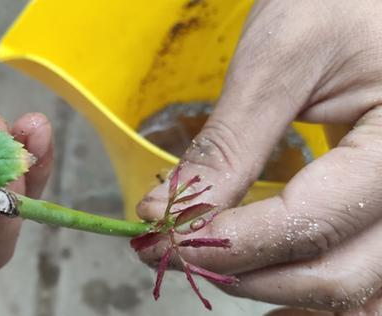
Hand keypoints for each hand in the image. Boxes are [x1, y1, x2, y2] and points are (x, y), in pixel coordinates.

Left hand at [137, 0, 381, 313]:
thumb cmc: (339, 1)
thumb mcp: (280, 59)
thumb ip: (231, 144)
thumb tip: (169, 213)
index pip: (311, 223)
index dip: (231, 243)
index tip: (165, 238)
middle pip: (338, 275)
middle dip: (248, 275)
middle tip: (175, 252)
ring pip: (349, 285)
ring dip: (273, 285)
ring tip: (210, 260)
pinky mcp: (380, 204)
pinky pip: (354, 265)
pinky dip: (301, 276)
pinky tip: (258, 267)